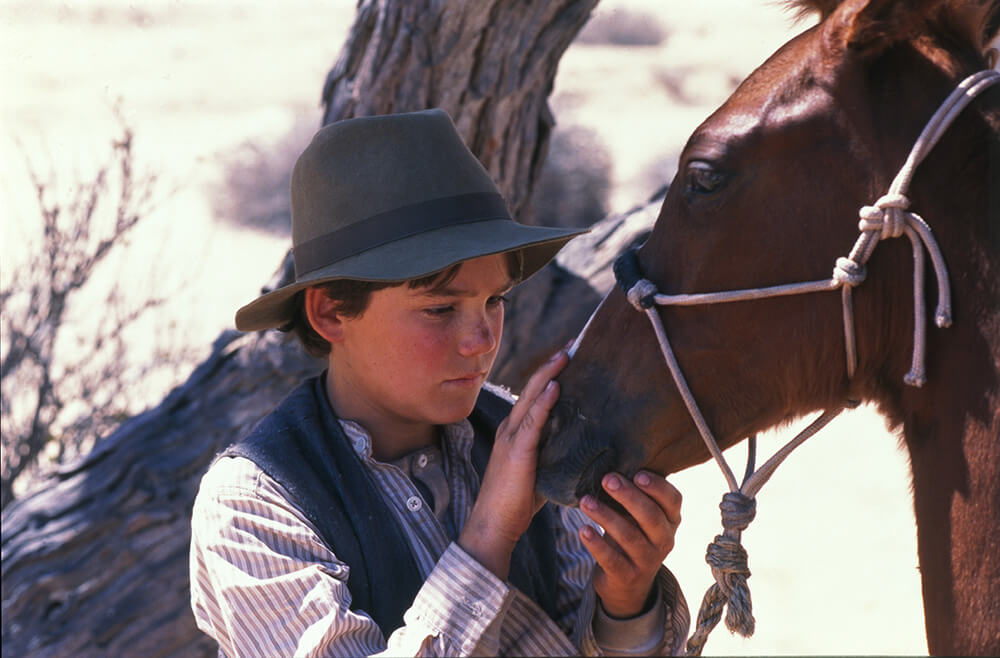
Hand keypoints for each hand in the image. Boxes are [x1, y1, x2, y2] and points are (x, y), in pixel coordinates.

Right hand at [458, 349, 568, 578]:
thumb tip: (581, 449)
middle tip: (573, 344)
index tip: (568, 356)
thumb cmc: (516, 504)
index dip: (550, 374)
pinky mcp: (517, 452)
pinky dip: (545, 401)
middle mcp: (511, 428)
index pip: (534, 395)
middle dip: (552, 365)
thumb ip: (554, 456)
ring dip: (550, 374)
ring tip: (568, 354)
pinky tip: (557, 386)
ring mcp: (512, 438)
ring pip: (532, 397)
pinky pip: (533, 421)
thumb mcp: (540, 472)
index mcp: (515, 432)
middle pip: (532, 388)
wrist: (494, 526)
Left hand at [579, 471, 681, 617]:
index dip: (657, 487)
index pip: (673, 500)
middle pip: (650, 516)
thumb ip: (634, 493)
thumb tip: (611, 460)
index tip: (637, 473)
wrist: (628, 582)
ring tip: (585, 502)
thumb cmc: (632, 534)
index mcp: (670, 519)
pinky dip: (596, 545)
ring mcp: (647, 560)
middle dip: (628, 496)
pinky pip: (612, 559)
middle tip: (607, 479)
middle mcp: (664, 540)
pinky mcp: (627, 576)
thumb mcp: (639, 515)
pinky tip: (583, 530)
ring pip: (629, 536)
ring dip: (606, 516)